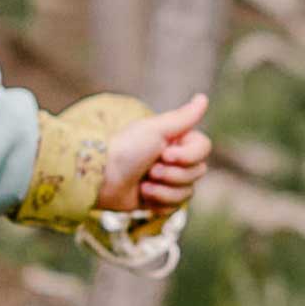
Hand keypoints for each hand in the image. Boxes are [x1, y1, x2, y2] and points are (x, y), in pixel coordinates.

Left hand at [99, 92, 211, 213]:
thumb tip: (203, 98)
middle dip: (172, 174)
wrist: (101, 178)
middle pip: (197, 173)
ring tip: (143, 185)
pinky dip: (159, 203)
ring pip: (187, 193)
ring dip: (164, 191)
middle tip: (150, 170)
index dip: (187, 156)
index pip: (203, 149)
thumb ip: (183, 117)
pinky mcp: (158, 200)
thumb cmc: (126, 149)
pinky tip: (143, 196)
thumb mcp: (156, 129)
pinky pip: (175, 207)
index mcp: (176, 140)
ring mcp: (167, 181)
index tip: (165, 153)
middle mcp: (175, 160)